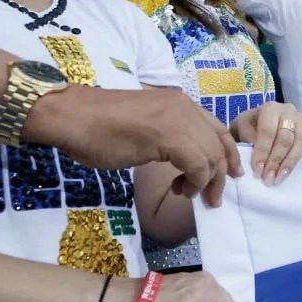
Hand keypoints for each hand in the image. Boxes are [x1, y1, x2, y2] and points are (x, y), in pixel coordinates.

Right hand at [26, 86, 241, 205]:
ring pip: (212, 156)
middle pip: (220, 144)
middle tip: (212, 197)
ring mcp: (178, 118)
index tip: (229, 175)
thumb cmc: (98, 127)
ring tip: (188, 194)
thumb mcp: (145, 129)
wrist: (71, 117)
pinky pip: (198, 164)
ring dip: (206, 182)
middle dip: (220, 174)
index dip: (227, 154)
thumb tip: (184, 161)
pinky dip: (194, 182)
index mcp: (180, 103)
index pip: (217, 129)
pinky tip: (179, 189)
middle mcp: (185, 107)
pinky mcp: (168, 135)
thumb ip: (169, 137)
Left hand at [230, 102, 301, 185]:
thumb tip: (259, 159)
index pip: (268, 132)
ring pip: (301, 141)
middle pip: (286, 138)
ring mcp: (301, 119)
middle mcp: (288, 111)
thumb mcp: (241, 129)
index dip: (263, 152)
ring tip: (281, 177)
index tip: (257, 171)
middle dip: (276, 161)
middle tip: (268, 179)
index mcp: (270, 108)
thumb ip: (248, 140)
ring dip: (291, 162)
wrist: (253, 122)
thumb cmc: (247, 126)